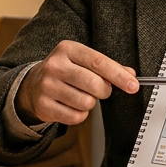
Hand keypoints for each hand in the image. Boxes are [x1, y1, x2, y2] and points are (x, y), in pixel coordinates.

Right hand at [16, 40, 138, 125]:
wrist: (32, 85)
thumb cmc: (64, 71)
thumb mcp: (82, 61)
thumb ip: (107, 67)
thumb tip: (130, 75)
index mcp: (67, 49)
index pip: (99, 62)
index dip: (119, 76)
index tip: (133, 86)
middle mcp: (55, 65)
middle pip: (95, 84)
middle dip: (104, 91)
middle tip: (99, 90)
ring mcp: (47, 86)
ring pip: (86, 103)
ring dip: (90, 103)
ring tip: (80, 96)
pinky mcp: (43, 105)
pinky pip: (76, 117)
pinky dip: (79, 115)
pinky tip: (70, 105)